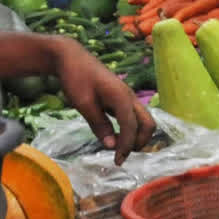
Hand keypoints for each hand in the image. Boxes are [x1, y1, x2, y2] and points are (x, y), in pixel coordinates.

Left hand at [51, 38, 154, 164]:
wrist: (71, 57)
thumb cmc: (75, 78)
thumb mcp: (83, 104)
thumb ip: (99, 125)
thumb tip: (112, 146)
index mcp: (122, 98)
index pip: (131, 127)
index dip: (126, 146)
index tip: (117, 161)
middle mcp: (130, 98)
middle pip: (148, 124)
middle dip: (139, 142)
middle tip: (121, 155)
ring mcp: (128, 97)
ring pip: (144, 120)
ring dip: (136, 136)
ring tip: (118, 147)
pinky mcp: (122, 98)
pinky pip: (134, 117)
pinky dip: (130, 129)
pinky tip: (115, 135)